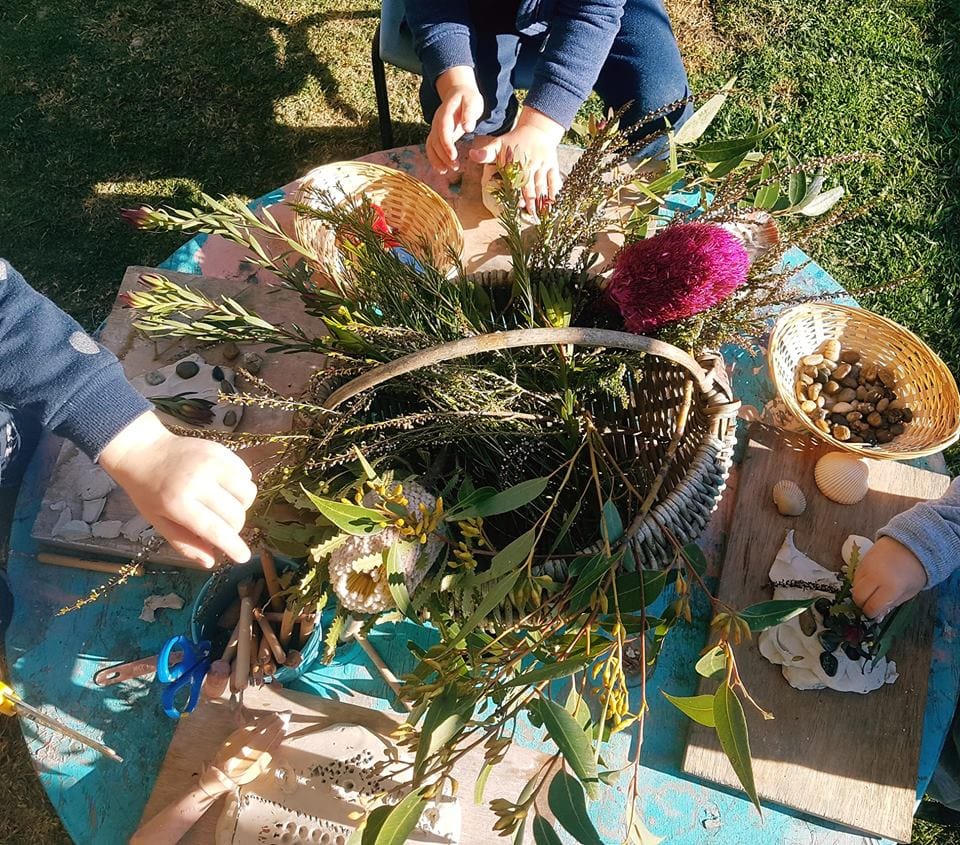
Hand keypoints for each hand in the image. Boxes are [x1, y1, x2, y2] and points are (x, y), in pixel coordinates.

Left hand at [99, 412, 256, 566]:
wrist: (143, 451)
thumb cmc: (147, 491)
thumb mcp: (158, 521)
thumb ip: (184, 543)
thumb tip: (210, 562)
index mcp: (178, 503)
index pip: (215, 529)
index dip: (233, 546)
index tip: (244, 557)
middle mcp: (197, 481)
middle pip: (235, 514)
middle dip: (234, 528)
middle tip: (222, 527)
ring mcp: (212, 463)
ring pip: (248, 493)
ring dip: (242, 506)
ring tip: (226, 506)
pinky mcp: (220, 450)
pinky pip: (246, 474)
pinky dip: (241, 486)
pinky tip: (227, 487)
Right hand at [426, 66, 483, 173]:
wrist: (458, 93)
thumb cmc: (467, 98)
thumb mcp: (473, 101)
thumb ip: (470, 113)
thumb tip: (467, 127)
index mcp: (445, 112)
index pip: (443, 129)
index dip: (447, 143)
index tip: (454, 156)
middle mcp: (437, 121)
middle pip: (436, 140)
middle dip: (444, 155)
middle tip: (455, 166)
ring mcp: (435, 128)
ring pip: (431, 146)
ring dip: (437, 160)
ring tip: (447, 171)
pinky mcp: (436, 134)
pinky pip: (431, 148)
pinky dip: (434, 159)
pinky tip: (441, 169)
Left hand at [469, 107, 563, 213]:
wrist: (536, 130)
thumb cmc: (514, 141)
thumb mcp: (498, 144)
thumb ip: (486, 153)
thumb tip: (472, 155)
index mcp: (514, 161)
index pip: (513, 181)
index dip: (515, 194)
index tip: (515, 206)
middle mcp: (529, 163)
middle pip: (529, 185)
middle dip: (530, 200)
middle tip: (529, 214)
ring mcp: (542, 165)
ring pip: (542, 184)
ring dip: (542, 199)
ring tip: (541, 214)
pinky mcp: (552, 165)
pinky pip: (554, 180)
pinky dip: (554, 191)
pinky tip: (554, 203)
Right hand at [851, 536, 927, 617]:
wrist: (910, 544)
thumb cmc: (914, 571)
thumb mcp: (909, 592)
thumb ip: (892, 604)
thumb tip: (878, 615)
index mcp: (890, 587)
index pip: (872, 607)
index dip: (872, 614)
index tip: (875, 614)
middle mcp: (875, 577)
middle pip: (858, 597)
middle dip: (863, 604)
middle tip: (870, 605)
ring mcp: (866, 568)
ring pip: (854, 587)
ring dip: (860, 593)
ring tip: (871, 592)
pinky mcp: (861, 561)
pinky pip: (855, 577)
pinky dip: (860, 583)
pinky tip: (870, 582)